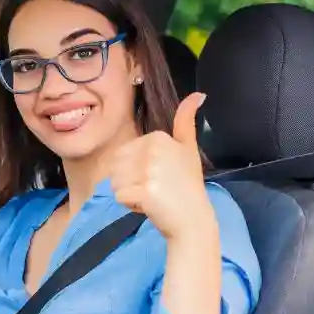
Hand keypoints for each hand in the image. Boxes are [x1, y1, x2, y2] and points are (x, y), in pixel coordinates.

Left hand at [110, 92, 213, 239]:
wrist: (194, 219)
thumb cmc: (187, 184)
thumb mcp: (188, 149)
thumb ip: (186, 120)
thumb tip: (198, 94)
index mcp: (159, 137)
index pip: (123, 153)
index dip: (135, 169)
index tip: (160, 175)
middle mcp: (153, 150)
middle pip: (116, 166)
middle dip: (129, 181)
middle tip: (155, 188)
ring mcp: (149, 171)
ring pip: (114, 181)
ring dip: (128, 193)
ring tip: (152, 196)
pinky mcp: (144, 192)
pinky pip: (119, 197)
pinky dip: (130, 206)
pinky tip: (150, 207)